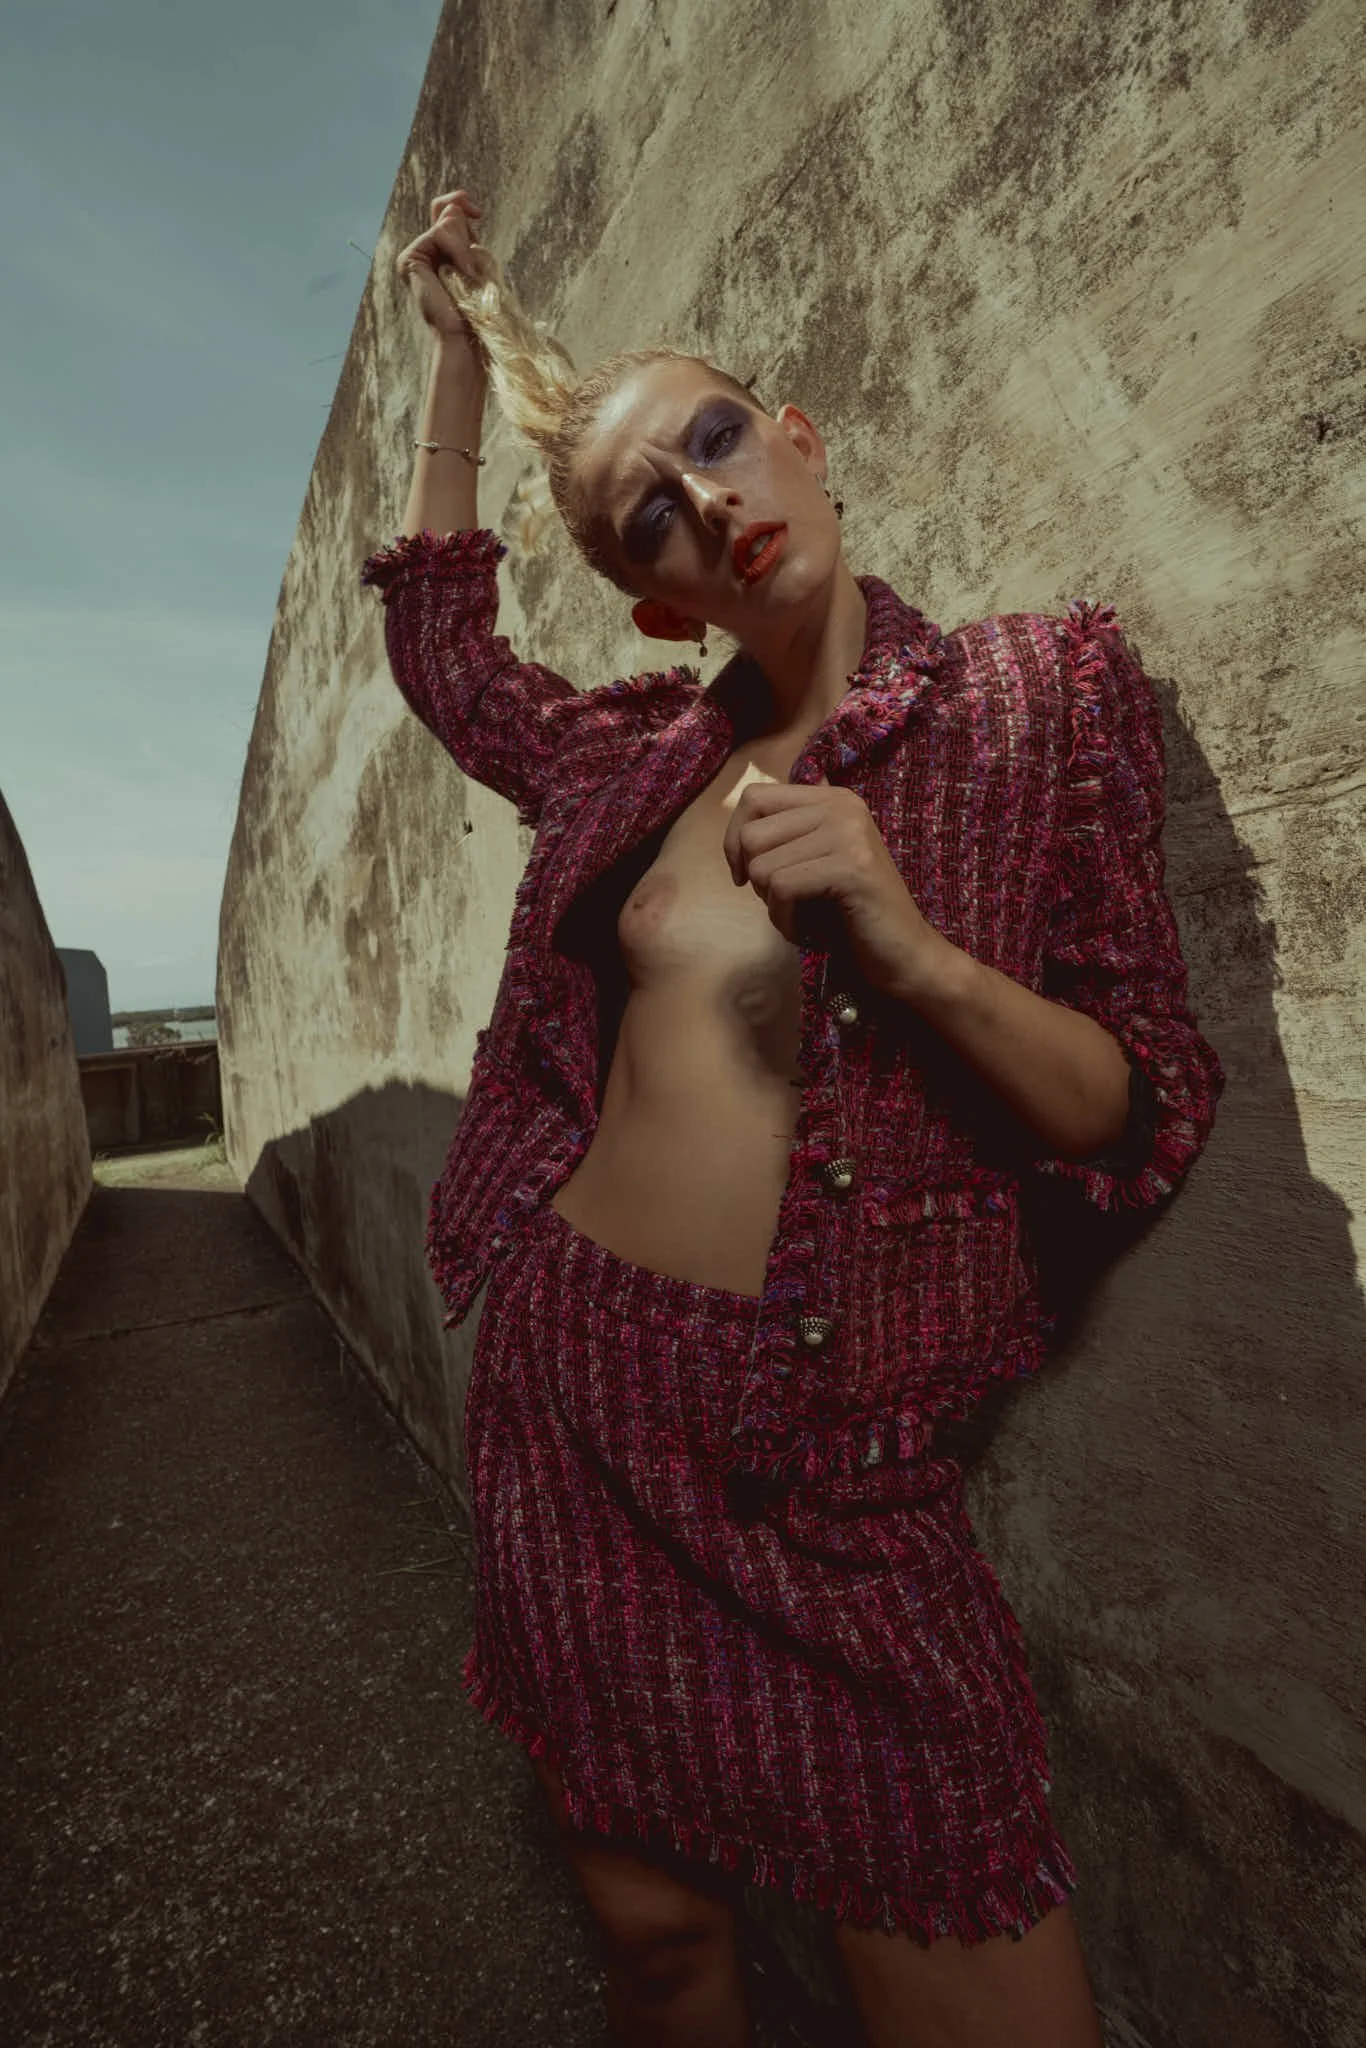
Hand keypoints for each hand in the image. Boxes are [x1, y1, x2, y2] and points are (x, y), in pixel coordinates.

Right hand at [395, 189, 489, 342]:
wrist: (466, 335)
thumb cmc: (477, 306)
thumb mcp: (476, 261)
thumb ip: (465, 233)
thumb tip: (457, 206)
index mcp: (439, 250)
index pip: (445, 207)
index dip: (460, 200)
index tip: (479, 213)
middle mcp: (423, 249)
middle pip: (447, 210)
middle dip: (468, 236)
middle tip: (471, 270)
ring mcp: (414, 254)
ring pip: (448, 220)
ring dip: (466, 248)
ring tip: (467, 276)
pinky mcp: (409, 259)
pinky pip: (440, 232)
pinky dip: (458, 250)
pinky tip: (462, 273)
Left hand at [722, 776, 950, 1002]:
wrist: (904, 953)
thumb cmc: (849, 913)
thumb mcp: (814, 862)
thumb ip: (785, 837)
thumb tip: (737, 828)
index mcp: (833, 799)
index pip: (754, 798)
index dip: (735, 839)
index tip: (746, 875)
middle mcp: (843, 806)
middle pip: (752, 835)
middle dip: (755, 879)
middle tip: (788, 902)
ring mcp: (849, 834)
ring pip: (762, 866)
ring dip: (772, 905)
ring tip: (802, 918)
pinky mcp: (851, 867)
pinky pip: (782, 889)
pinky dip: (785, 921)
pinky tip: (807, 932)